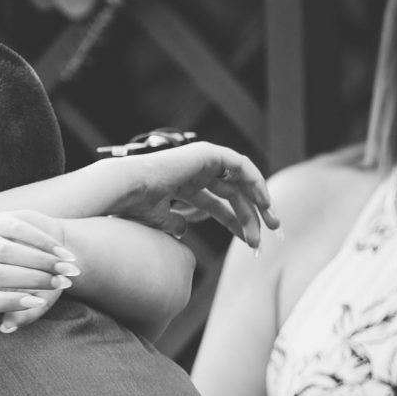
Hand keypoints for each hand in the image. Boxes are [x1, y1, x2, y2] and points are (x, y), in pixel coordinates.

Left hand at [0, 212, 78, 330]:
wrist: (51, 252)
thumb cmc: (42, 284)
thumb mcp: (37, 301)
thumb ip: (25, 315)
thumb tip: (6, 327)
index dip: (8, 302)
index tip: (39, 300)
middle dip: (32, 279)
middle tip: (62, 282)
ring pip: (3, 251)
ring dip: (40, 260)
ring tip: (66, 268)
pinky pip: (17, 230)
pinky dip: (43, 242)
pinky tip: (63, 253)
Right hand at [102, 144, 275, 247]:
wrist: (125, 190)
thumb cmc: (134, 206)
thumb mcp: (159, 220)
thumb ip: (173, 223)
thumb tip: (183, 229)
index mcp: (182, 184)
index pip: (216, 204)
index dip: (234, 223)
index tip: (250, 242)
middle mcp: (193, 170)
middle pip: (232, 195)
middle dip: (250, 216)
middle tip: (265, 238)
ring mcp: (201, 160)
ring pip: (240, 182)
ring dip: (259, 203)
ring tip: (271, 225)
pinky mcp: (208, 153)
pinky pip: (241, 166)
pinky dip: (255, 182)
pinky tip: (264, 203)